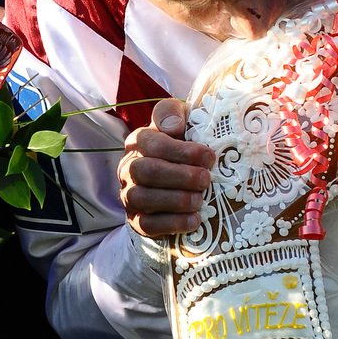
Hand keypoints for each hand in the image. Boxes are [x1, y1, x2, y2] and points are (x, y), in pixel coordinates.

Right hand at [117, 99, 213, 237]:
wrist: (176, 180)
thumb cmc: (181, 145)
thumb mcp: (180, 121)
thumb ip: (172, 113)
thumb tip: (174, 126)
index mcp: (138, 141)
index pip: (152, 144)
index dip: (182, 151)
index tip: (209, 156)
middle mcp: (128, 168)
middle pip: (146, 171)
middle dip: (181, 176)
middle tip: (206, 179)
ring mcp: (129, 195)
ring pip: (143, 198)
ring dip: (176, 200)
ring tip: (200, 199)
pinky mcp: (135, 220)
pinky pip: (147, 225)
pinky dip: (173, 223)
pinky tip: (194, 220)